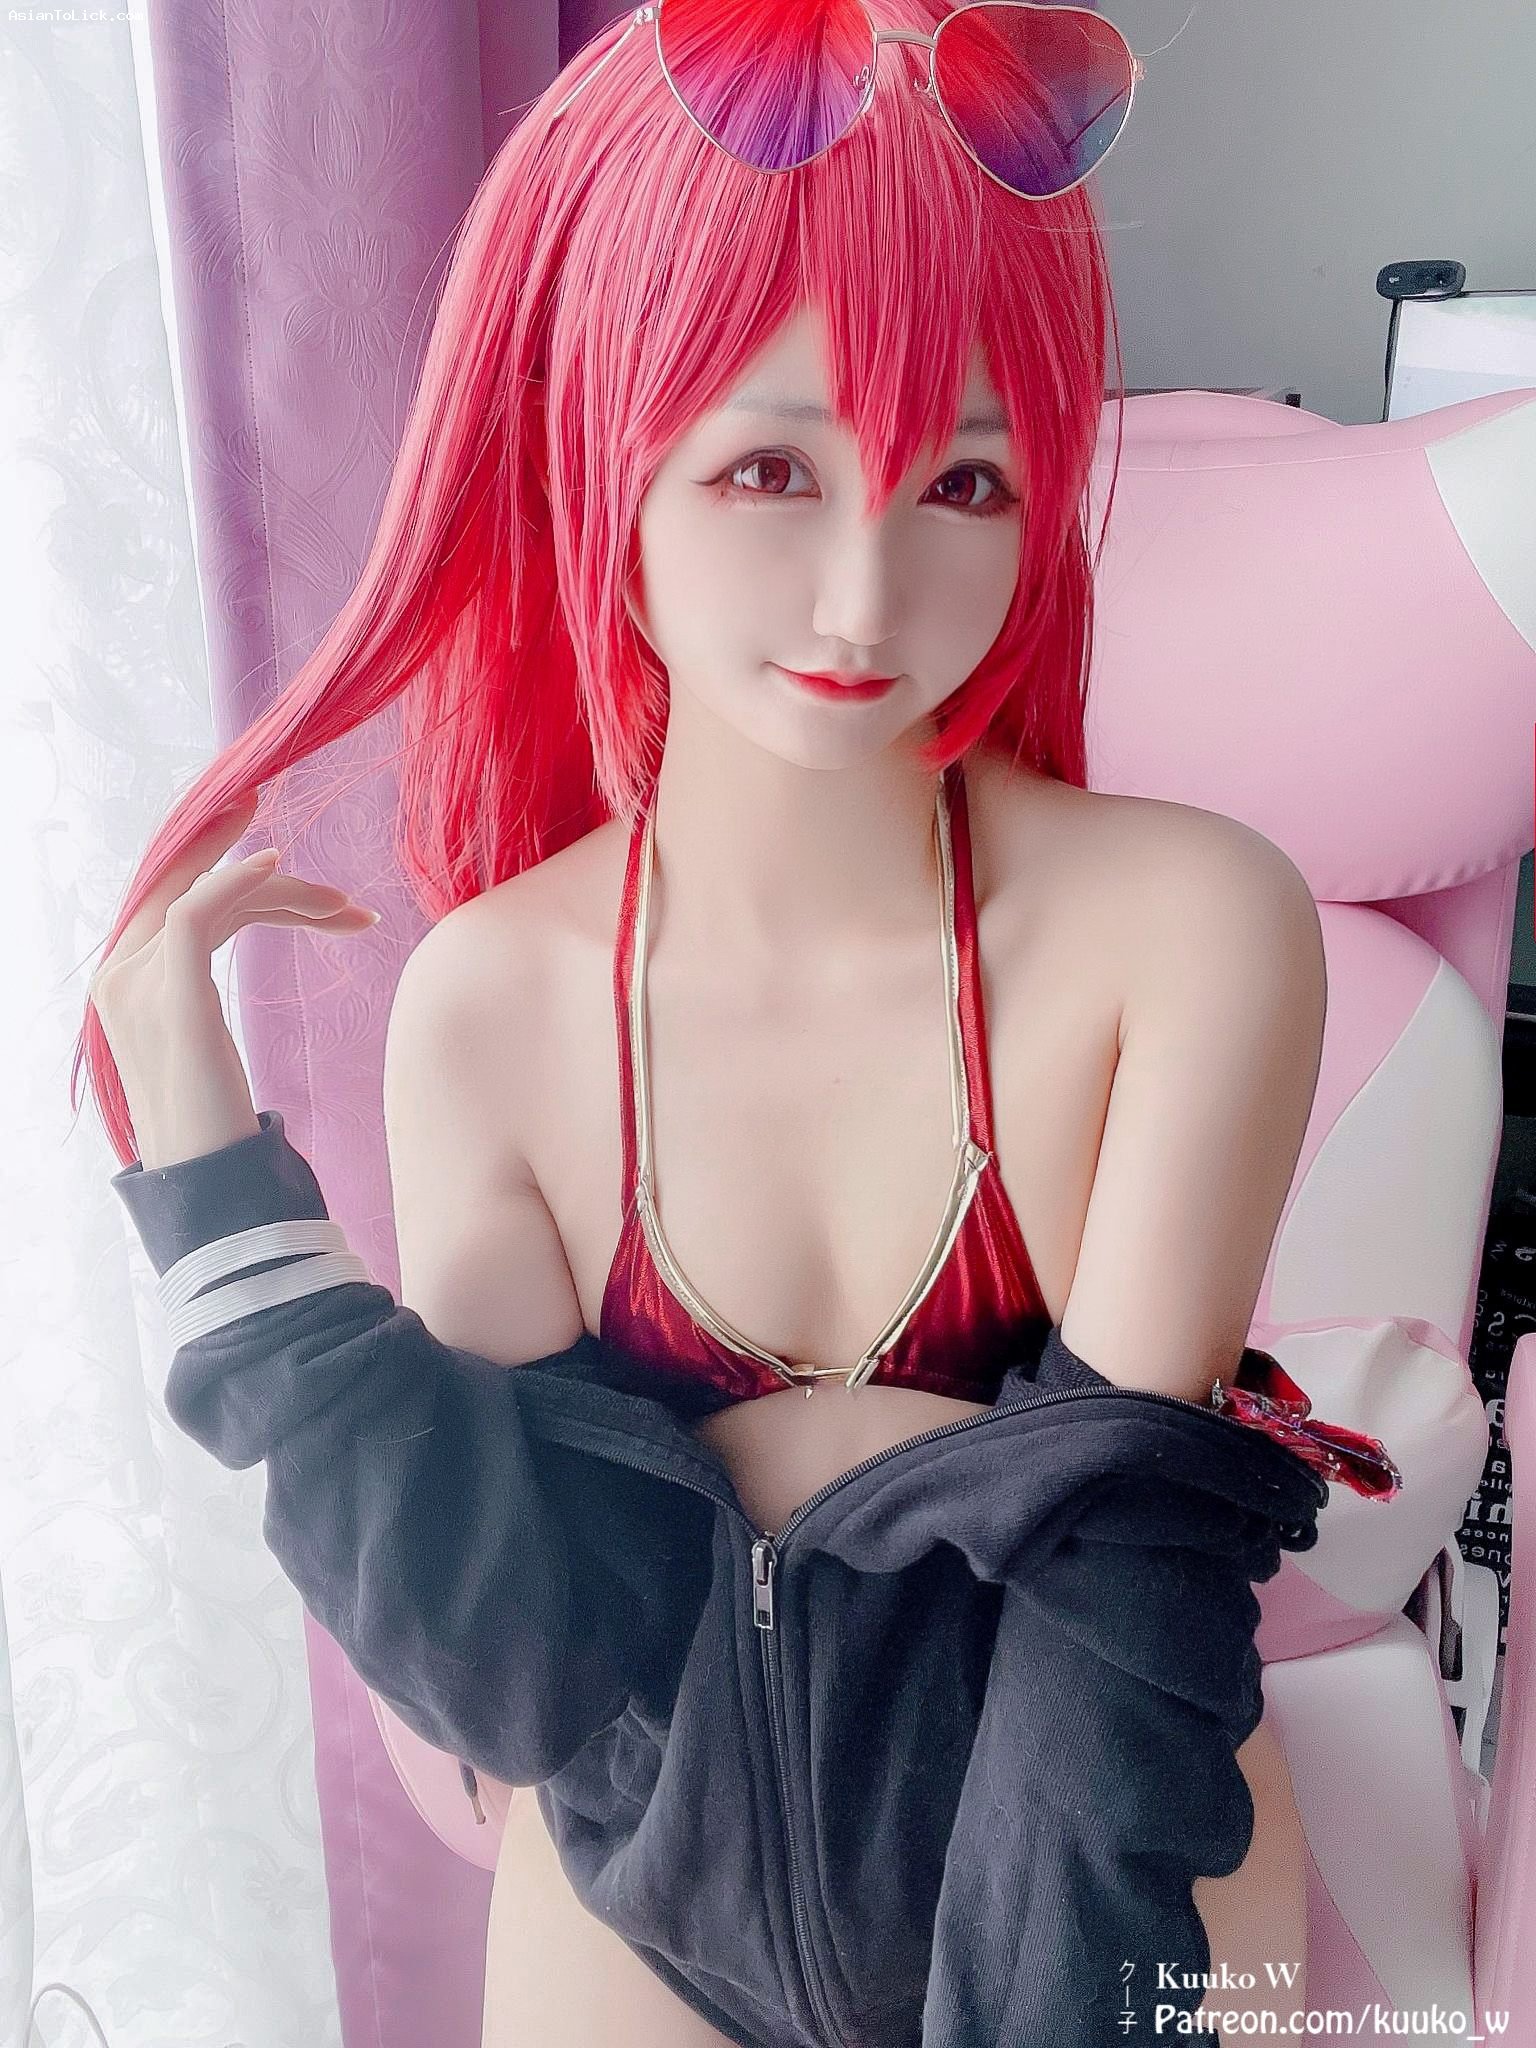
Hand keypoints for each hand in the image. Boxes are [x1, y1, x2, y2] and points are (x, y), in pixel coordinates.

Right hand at [89, 794, 379, 1170]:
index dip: (212, 851)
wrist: (210, 1177)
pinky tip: (278, 870)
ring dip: (287, 894)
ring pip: (208, 897)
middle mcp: (118, 976)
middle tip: (345, 901)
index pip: (169, 898)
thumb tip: (241, 928)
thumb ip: (195, 982)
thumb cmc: (216, 1116)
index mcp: (122, 981)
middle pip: (193, 891)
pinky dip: (236, 882)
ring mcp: (135, 985)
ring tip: (351, 914)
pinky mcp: (169, 999)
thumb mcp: (202, 1035)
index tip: (263, 823)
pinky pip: (195, 915)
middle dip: (271, 882)